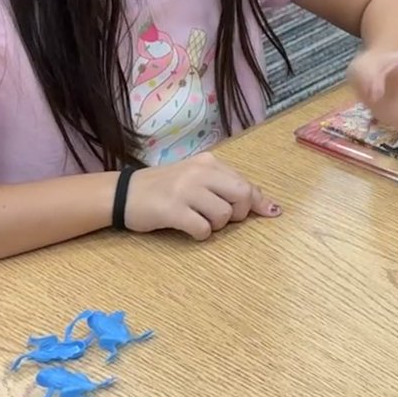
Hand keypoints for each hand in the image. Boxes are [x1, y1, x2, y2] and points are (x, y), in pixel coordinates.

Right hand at [124, 153, 279, 239]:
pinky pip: (203, 229)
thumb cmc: (164, 187)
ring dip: (215, 225)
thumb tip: (260, 202)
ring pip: (223, 215)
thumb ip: (223, 185)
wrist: (125, 193)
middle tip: (223, 219)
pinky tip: (188, 228)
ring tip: (198, 220)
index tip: (273, 212)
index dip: (260, 201)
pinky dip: (200, 233)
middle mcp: (200, 172)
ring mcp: (186, 189)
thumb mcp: (195, 178)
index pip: (244, 182)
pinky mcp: (173, 209)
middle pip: (241, 195)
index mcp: (208, 163)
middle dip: (239, 213)